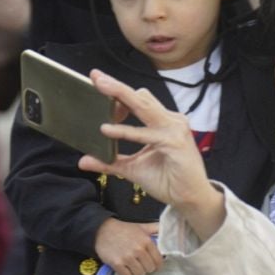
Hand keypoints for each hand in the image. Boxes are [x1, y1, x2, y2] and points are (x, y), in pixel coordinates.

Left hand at [79, 70, 226, 239]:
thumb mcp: (132, 169)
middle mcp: (170, 121)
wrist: (190, 199)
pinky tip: (107, 130)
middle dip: (116, 86)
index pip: (139, 100)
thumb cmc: (168, 180)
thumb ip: (110, 162)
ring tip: (100, 88)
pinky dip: (125, 131)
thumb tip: (83, 161)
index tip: (98, 81)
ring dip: (121, 95)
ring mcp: (174, 129)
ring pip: (144, 106)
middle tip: (95, 76)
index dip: (119, 91)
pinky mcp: (175, 142)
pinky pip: (146, 133)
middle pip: (140, 97)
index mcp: (163, 122)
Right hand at [94, 219, 161, 274]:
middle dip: (146, 268)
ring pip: (139, 274)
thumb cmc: (124, 229)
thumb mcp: (142, 227)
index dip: (157, 265)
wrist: (103, 230)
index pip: (159, 261)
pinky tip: (124, 268)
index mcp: (147, 241)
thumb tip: (169, 231)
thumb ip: (156, 229)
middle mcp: (139, 250)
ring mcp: (128, 257)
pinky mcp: (117, 264)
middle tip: (140, 264)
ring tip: (132, 266)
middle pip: (150, 269)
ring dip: (136, 272)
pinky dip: (127, 274)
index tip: (152, 264)